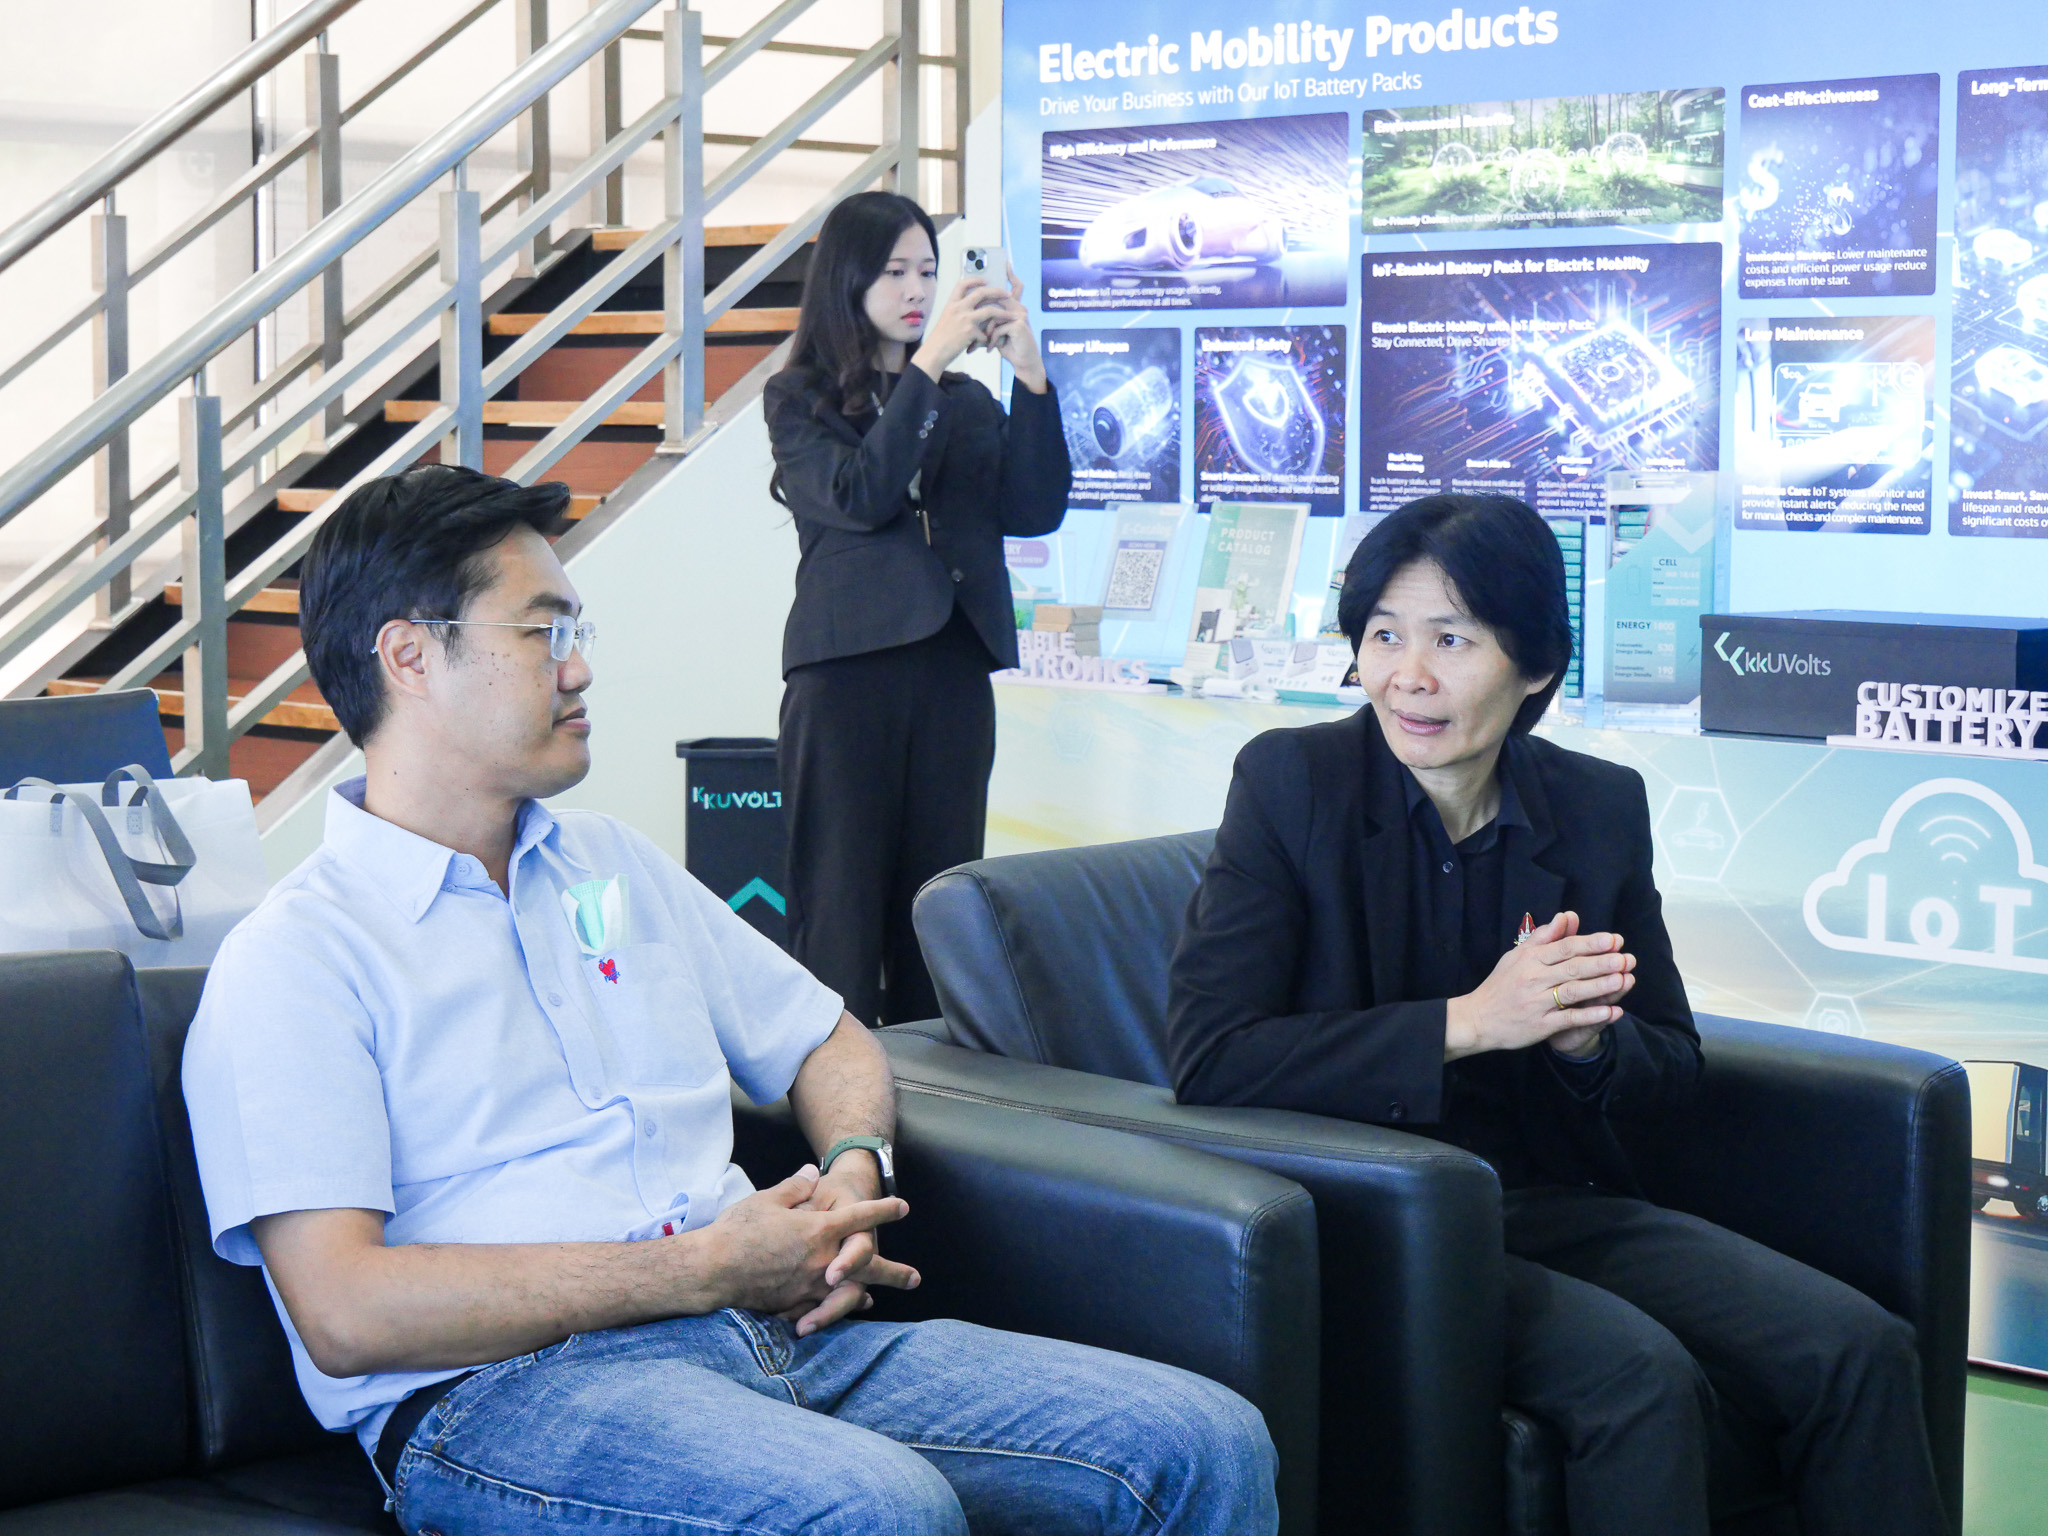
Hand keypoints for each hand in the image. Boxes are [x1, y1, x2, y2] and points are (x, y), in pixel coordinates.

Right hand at [699, 1166, 916, 1329]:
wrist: (712, 1270)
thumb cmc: (737, 1231)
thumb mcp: (767, 1200)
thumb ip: (794, 1188)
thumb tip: (811, 1173)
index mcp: (818, 1229)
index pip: (860, 1217)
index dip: (884, 1210)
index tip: (903, 1208)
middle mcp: (822, 1260)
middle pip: (867, 1265)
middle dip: (894, 1271)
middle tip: (915, 1279)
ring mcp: (809, 1286)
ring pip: (848, 1292)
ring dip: (865, 1294)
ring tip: (878, 1299)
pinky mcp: (793, 1305)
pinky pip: (822, 1308)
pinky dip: (835, 1308)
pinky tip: (840, 1310)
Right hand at [910, 276, 1005, 379]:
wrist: (934, 352)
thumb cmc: (940, 338)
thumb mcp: (947, 318)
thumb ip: (958, 311)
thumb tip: (973, 307)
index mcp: (951, 303)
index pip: (963, 284)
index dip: (975, 280)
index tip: (985, 281)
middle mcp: (958, 308)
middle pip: (982, 293)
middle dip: (997, 292)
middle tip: (1007, 294)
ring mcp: (964, 319)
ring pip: (990, 310)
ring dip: (1004, 313)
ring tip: (1012, 315)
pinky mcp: (970, 332)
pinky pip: (986, 333)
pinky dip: (989, 338)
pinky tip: (990, 343)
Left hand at [982, 270, 1046, 392]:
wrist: (1023, 362)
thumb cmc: (1008, 345)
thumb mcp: (996, 329)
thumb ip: (989, 318)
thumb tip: (972, 309)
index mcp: (1014, 307)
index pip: (1015, 287)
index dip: (1011, 275)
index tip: (1007, 263)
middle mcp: (1019, 308)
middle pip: (998, 300)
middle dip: (982, 311)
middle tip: (970, 320)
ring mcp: (1020, 315)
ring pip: (993, 315)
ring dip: (985, 332)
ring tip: (980, 344)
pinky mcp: (1019, 325)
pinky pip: (997, 327)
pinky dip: (990, 340)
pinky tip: (989, 349)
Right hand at [1444, 911, 1633, 1061]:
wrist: (1476, 1019)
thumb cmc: (1500, 985)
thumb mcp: (1517, 956)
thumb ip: (1544, 936)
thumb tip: (1567, 916)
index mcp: (1530, 959)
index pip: (1565, 948)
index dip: (1590, 943)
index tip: (1614, 940)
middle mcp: (1534, 979)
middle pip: (1572, 968)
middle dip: (1601, 962)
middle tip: (1626, 958)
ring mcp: (1537, 1003)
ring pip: (1572, 991)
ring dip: (1599, 986)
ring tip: (1623, 980)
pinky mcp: (1540, 1025)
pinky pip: (1569, 1018)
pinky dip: (1590, 1015)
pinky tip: (1611, 1012)